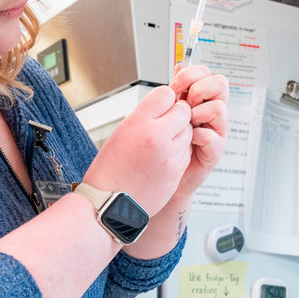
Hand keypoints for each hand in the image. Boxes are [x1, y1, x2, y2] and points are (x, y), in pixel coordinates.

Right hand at [82, 85, 191, 216]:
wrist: (110, 204)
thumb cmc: (110, 170)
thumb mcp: (121, 133)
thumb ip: (145, 117)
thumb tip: (166, 105)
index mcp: (138, 123)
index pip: (166, 93)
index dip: (165, 99)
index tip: (160, 107)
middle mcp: (156, 136)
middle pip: (183, 111)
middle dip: (177, 115)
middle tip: (166, 124)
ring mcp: (170, 155)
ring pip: (188, 131)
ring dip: (180, 133)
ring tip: (162, 144)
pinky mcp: (178, 171)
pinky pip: (187, 151)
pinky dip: (179, 151)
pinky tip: (163, 158)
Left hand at [168, 65, 228, 198]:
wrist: (165, 174)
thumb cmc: (170, 141)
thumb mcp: (172, 111)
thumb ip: (178, 89)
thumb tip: (180, 65)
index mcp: (204, 99)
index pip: (208, 74)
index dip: (193, 74)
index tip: (176, 85)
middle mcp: (213, 113)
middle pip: (221, 84)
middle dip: (200, 89)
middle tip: (186, 103)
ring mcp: (217, 130)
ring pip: (219, 108)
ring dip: (198, 113)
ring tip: (186, 124)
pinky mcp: (215, 150)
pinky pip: (212, 136)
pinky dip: (197, 136)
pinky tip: (187, 140)